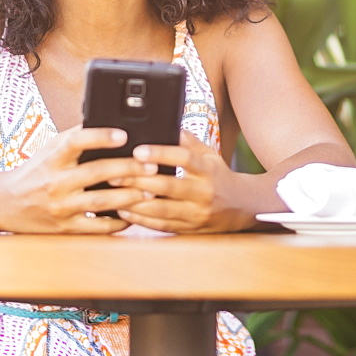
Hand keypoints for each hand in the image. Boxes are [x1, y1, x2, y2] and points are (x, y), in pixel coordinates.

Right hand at [0, 126, 157, 233]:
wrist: (4, 203)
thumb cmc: (36, 171)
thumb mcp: (50, 149)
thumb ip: (76, 138)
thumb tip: (110, 122)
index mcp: (52, 157)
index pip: (77, 141)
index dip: (101, 136)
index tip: (124, 135)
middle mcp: (55, 182)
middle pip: (97, 172)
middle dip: (128, 168)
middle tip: (152, 165)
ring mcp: (60, 207)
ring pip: (101, 202)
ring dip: (129, 196)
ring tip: (151, 190)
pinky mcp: (65, 227)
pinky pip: (96, 227)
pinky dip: (118, 222)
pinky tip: (133, 215)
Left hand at [117, 131, 252, 232]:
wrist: (242, 207)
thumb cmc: (219, 177)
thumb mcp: (209, 155)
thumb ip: (188, 141)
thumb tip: (167, 125)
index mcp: (208, 170)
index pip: (183, 158)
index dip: (160, 153)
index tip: (138, 150)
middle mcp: (203, 193)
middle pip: (168, 186)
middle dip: (138, 180)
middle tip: (114, 173)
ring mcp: (196, 214)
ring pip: (161, 210)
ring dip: (134, 202)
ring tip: (113, 193)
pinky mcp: (189, 230)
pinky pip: (161, 226)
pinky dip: (140, 220)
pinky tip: (124, 212)